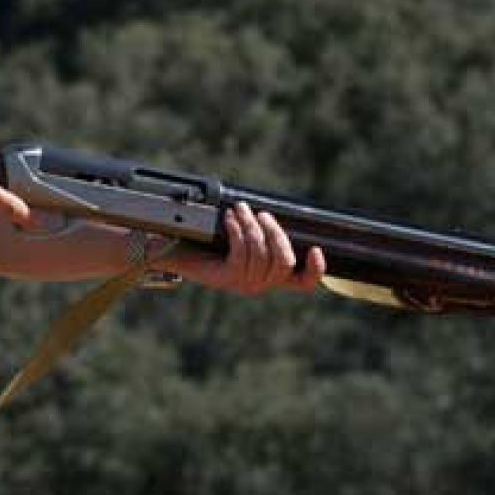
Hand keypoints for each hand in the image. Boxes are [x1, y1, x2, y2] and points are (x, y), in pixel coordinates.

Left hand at [169, 202, 326, 295]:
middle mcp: (261, 284)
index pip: (303, 283)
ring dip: (251, 225)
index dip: (316, 270)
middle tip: (261, 213)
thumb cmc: (210, 243)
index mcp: (270, 277)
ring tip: (239, 209)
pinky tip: (230, 218)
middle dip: (275, 232)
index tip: (316, 249)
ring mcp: (245, 284)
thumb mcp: (240, 237)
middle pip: (284, 260)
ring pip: (261, 253)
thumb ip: (260, 232)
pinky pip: (241, 252)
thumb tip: (273, 213)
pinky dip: (237, 231)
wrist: (178, 255)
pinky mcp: (227, 278)